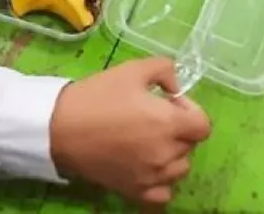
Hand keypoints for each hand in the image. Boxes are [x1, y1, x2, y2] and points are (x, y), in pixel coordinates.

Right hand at [50, 58, 210, 205]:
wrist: (60, 128)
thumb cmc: (97, 96)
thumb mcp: (131, 70)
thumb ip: (164, 70)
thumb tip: (176, 88)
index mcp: (169, 124)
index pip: (203, 125)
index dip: (190, 111)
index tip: (170, 104)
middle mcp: (166, 154)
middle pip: (190, 145)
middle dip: (177, 129)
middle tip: (152, 117)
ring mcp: (151, 177)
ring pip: (179, 168)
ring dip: (171, 154)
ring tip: (147, 141)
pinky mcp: (135, 191)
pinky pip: (163, 194)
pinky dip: (161, 182)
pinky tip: (146, 168)